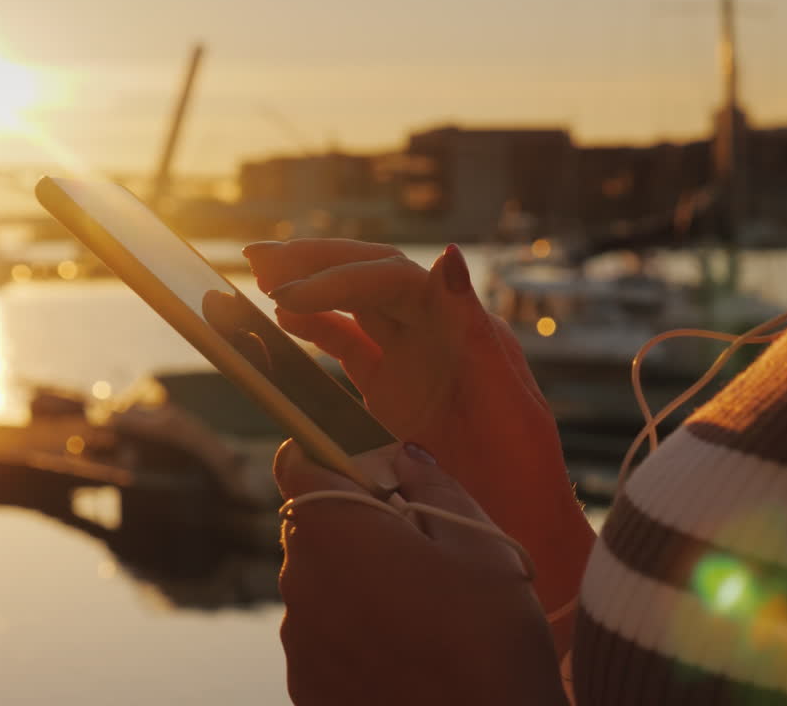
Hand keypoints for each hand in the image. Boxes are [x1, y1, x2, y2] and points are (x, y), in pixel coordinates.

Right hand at [246, 240, 593, 629]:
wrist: (520, 530)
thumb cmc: (525, 476)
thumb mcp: (511, 408)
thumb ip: (478, 336)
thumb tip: (449, 258)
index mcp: (463, 329)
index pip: (395, 280)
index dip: (342, 279)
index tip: (293, 294)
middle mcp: (436, 332)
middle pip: (370, 276)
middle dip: (316, 263)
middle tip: (260, 259)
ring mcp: (411, 359)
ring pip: (354, 304)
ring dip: (309, 286)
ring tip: (261, 276)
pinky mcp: (391, 389)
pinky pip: (348, 345)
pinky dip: (315, 329)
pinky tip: (283, 320)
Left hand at [276, 440, 566, 705]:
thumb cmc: (490, 638)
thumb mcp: (480, 544)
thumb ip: (433, 485)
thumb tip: (404, 457)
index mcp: (333, 529)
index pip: (298, 462)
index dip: (333, 455)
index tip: (374, 470)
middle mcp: (299, 581)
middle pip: (312, 525)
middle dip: (355, 521)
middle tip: (421, 544)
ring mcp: (298, 641)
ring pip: (319, 582)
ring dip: (356, 580)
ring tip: (422, 611)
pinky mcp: (306, 687)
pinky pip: (322, 636)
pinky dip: (352, 632)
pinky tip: (406, 652)